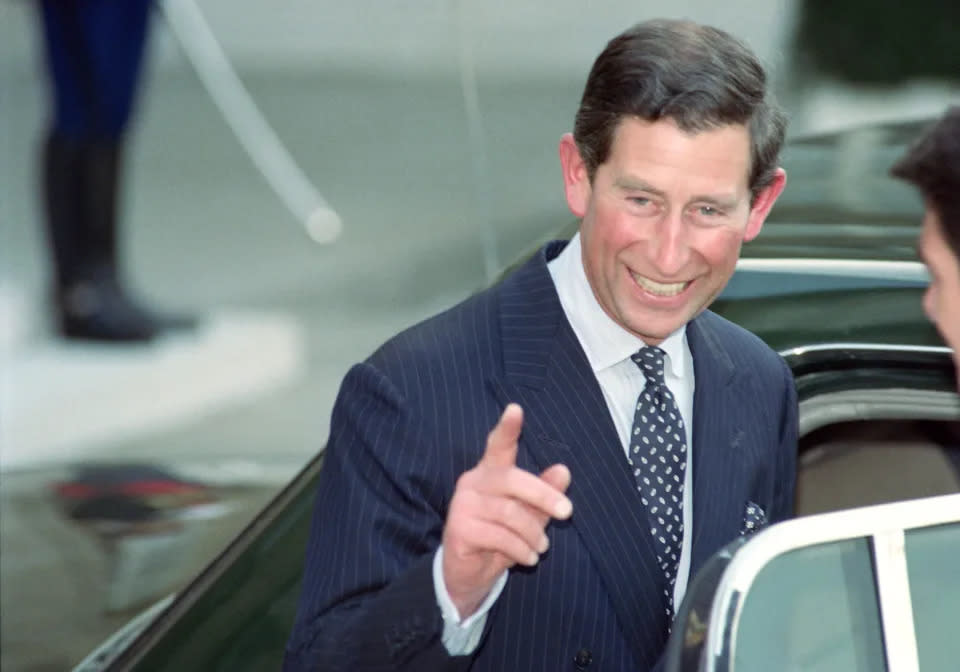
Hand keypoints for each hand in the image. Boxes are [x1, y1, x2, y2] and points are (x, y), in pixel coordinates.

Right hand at [442, 403, 571, 618]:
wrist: (469, 574)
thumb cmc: (500, 537)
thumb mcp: (528, 515)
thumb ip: (544, 493)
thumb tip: (563, 471)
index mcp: (490, 472)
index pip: (498, 445)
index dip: (507, 428)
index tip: (516, 409)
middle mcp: (472, 482)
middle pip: (512, 479)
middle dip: (544, 495)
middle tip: (567, 512)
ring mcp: (462, 505)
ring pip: (509, 512)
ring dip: (533, 533)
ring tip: (542, 547)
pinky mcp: (458, 529)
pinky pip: (499, 536)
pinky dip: (520, 549)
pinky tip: (527, 557)